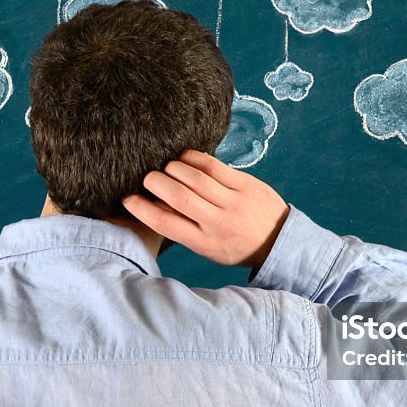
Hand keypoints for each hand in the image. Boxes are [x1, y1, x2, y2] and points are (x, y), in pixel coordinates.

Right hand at [122, 150, 289, 268]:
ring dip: (173, 168)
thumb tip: (154, 206)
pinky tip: (183, 158)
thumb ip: (183, 229)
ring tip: (165, 168)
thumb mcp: (208, 248)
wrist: (279, 240)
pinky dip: (193, 158)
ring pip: (194, 178)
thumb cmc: (236, 246)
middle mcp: (218, 223)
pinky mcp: (246, 184)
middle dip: (155, 182)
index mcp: (205, 243)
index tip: (127, 198)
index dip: (141, 209)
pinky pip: (214, 166)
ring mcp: (234, 202)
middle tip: (147, 178)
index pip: (166, 224)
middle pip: (178, 197)